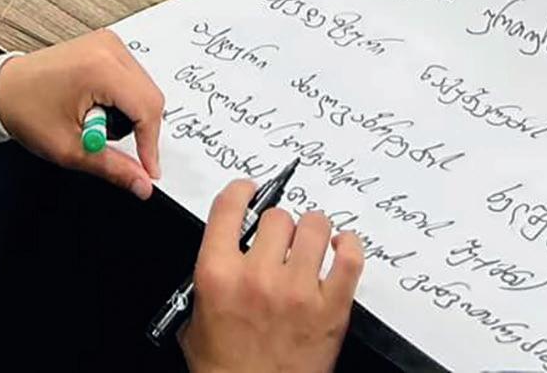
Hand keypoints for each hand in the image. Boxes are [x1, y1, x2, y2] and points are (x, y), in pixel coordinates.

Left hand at [0, 30, 164, 199]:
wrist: (2, 89)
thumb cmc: (25, 110)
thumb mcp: (69, 148)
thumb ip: (112, 167)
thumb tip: (141, 182)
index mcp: (100, 68)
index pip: (147, 108)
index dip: (150, 145)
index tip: (147, 170)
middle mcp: (107, 49)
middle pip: (151, 96)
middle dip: (140, 130)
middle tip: (110, 145)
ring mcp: (107, 43)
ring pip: (144, 87)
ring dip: (131, 114)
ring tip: (95, 123)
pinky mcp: (105, 45)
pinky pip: (132, 76)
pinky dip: (125, 99)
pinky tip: (98, 108)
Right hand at [180, 178, 364, 372]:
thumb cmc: (226, 371)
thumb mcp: (196, 320)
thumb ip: (209, 278)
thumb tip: (225, 250)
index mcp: (218, 275)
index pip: (230, 207)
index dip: (243, 192)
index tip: (249, 193)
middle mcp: (258, 277)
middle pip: (277, 216)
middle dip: (278, 226)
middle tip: (280, 241)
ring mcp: (298, 292)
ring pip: (315, 227)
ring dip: (313, 232)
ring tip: (310, 244)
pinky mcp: (331, 310)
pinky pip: (350, 259)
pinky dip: (350, 247)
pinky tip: (342, 249)